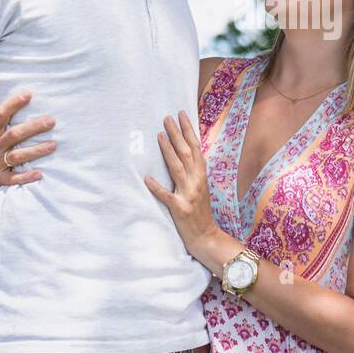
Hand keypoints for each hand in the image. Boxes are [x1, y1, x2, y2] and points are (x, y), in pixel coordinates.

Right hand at [0, 81, 55, 202]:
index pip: (0, 115)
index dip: (14, 104)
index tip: (29, 94)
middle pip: (13, 135)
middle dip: (33, 127)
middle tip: (52, 120)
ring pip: (16, 156)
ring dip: (35, 151)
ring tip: (54, 145)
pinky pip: (13, 179)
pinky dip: (25, 177)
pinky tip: (40, 174)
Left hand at [144, 110, 219, 251]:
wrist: (206, 237)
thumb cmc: (200, 212)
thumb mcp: (200, 188)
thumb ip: (192, 171)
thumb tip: (182, 153)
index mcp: (201, 176)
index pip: (195, 147)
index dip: (188, 130)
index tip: (181, 114)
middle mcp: (196, 182)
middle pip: (186, 153)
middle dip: (177, 134)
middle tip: (167, 117)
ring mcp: (189, 195)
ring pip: (177, 168)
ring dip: (168, 150)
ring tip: (160, 134)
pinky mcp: (180, 209)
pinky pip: (167, 196)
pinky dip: (157, 187)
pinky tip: (147, 178)